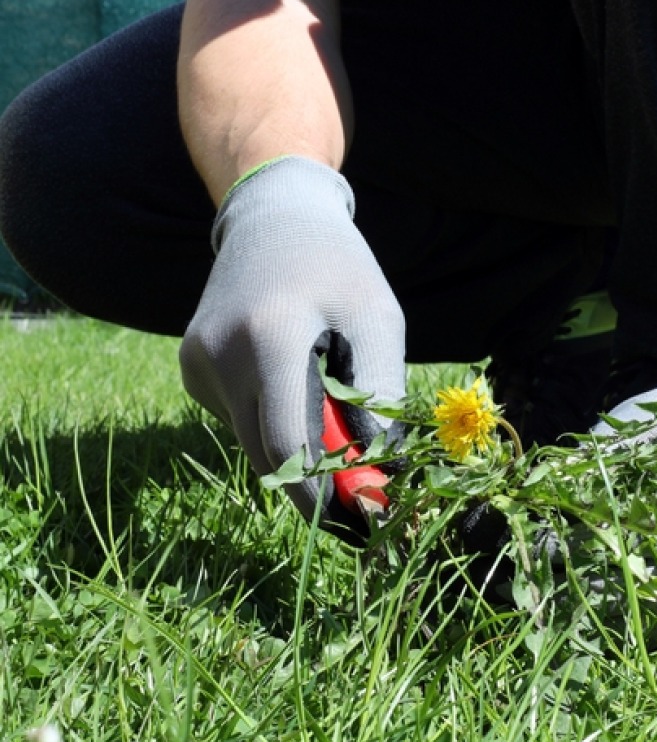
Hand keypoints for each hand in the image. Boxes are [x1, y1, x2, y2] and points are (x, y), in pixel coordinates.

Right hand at [179, 156, 405, 536]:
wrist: (273, 217)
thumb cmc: (339, 268)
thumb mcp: (378, 318)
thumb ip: (380, 392)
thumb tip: (379, 469)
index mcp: (268, 337)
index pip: (288, 447)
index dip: (322, 496)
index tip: (358, 524)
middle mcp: (220, 355)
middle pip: (267, 454)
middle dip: (314, 483)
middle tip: (358, 496)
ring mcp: (197, 363)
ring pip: (252, 442)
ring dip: (293, 448)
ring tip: (329, 411)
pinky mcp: (192, 368)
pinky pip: (239, 419)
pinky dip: (271, 420)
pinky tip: (290, 379)